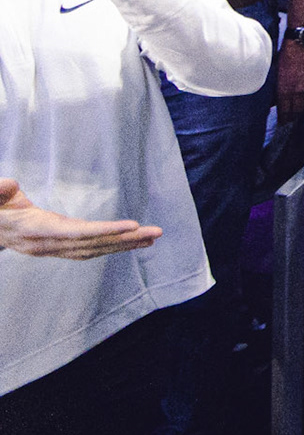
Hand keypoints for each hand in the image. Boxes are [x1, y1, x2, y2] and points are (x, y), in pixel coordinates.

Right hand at [0, 179, 160, 259]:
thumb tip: (10, 185)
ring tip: (153, 237)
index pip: (75, 233)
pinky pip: (90, 249)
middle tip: (157, 232)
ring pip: (95, 249)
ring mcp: (54, 248)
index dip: (104, 230)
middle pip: (92, 243)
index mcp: (36, 229)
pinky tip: (132, 241)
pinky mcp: (60, 247)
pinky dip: (113, 245)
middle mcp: (48, 244)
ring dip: (125, 244)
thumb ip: (0, 191)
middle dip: (126, 239)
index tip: (132, 226)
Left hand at [276, 38, 303, 120]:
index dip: (284, 119)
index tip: (283, 122)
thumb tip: (275, 102)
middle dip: (294, 115)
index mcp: (285, 90)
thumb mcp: (276, 75)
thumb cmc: (285, 58)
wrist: (300, 45)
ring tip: (302, 105)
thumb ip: (278, 90)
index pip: (285, 111)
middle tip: (291, 117)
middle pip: (298, 110)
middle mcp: (299, 91)